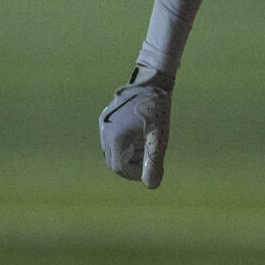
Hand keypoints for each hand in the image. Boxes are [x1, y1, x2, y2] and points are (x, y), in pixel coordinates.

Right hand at [100, 71, 172, 188]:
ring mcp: (104, 124)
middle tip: (151, 162)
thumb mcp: (159, 137)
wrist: (152, 79)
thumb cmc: (158, 108)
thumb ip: (154, 161)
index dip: (135, 174)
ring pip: (112, 151)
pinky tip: (141, 137)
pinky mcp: (107, 118)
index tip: (152, 171)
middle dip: (131, 166)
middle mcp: (105, 131)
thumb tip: (151, 186)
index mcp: (115, 137)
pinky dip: (125, 145)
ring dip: (128, 156)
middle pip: (113, 161)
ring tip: (147, 148)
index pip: (119, 167)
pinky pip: (112, 139)